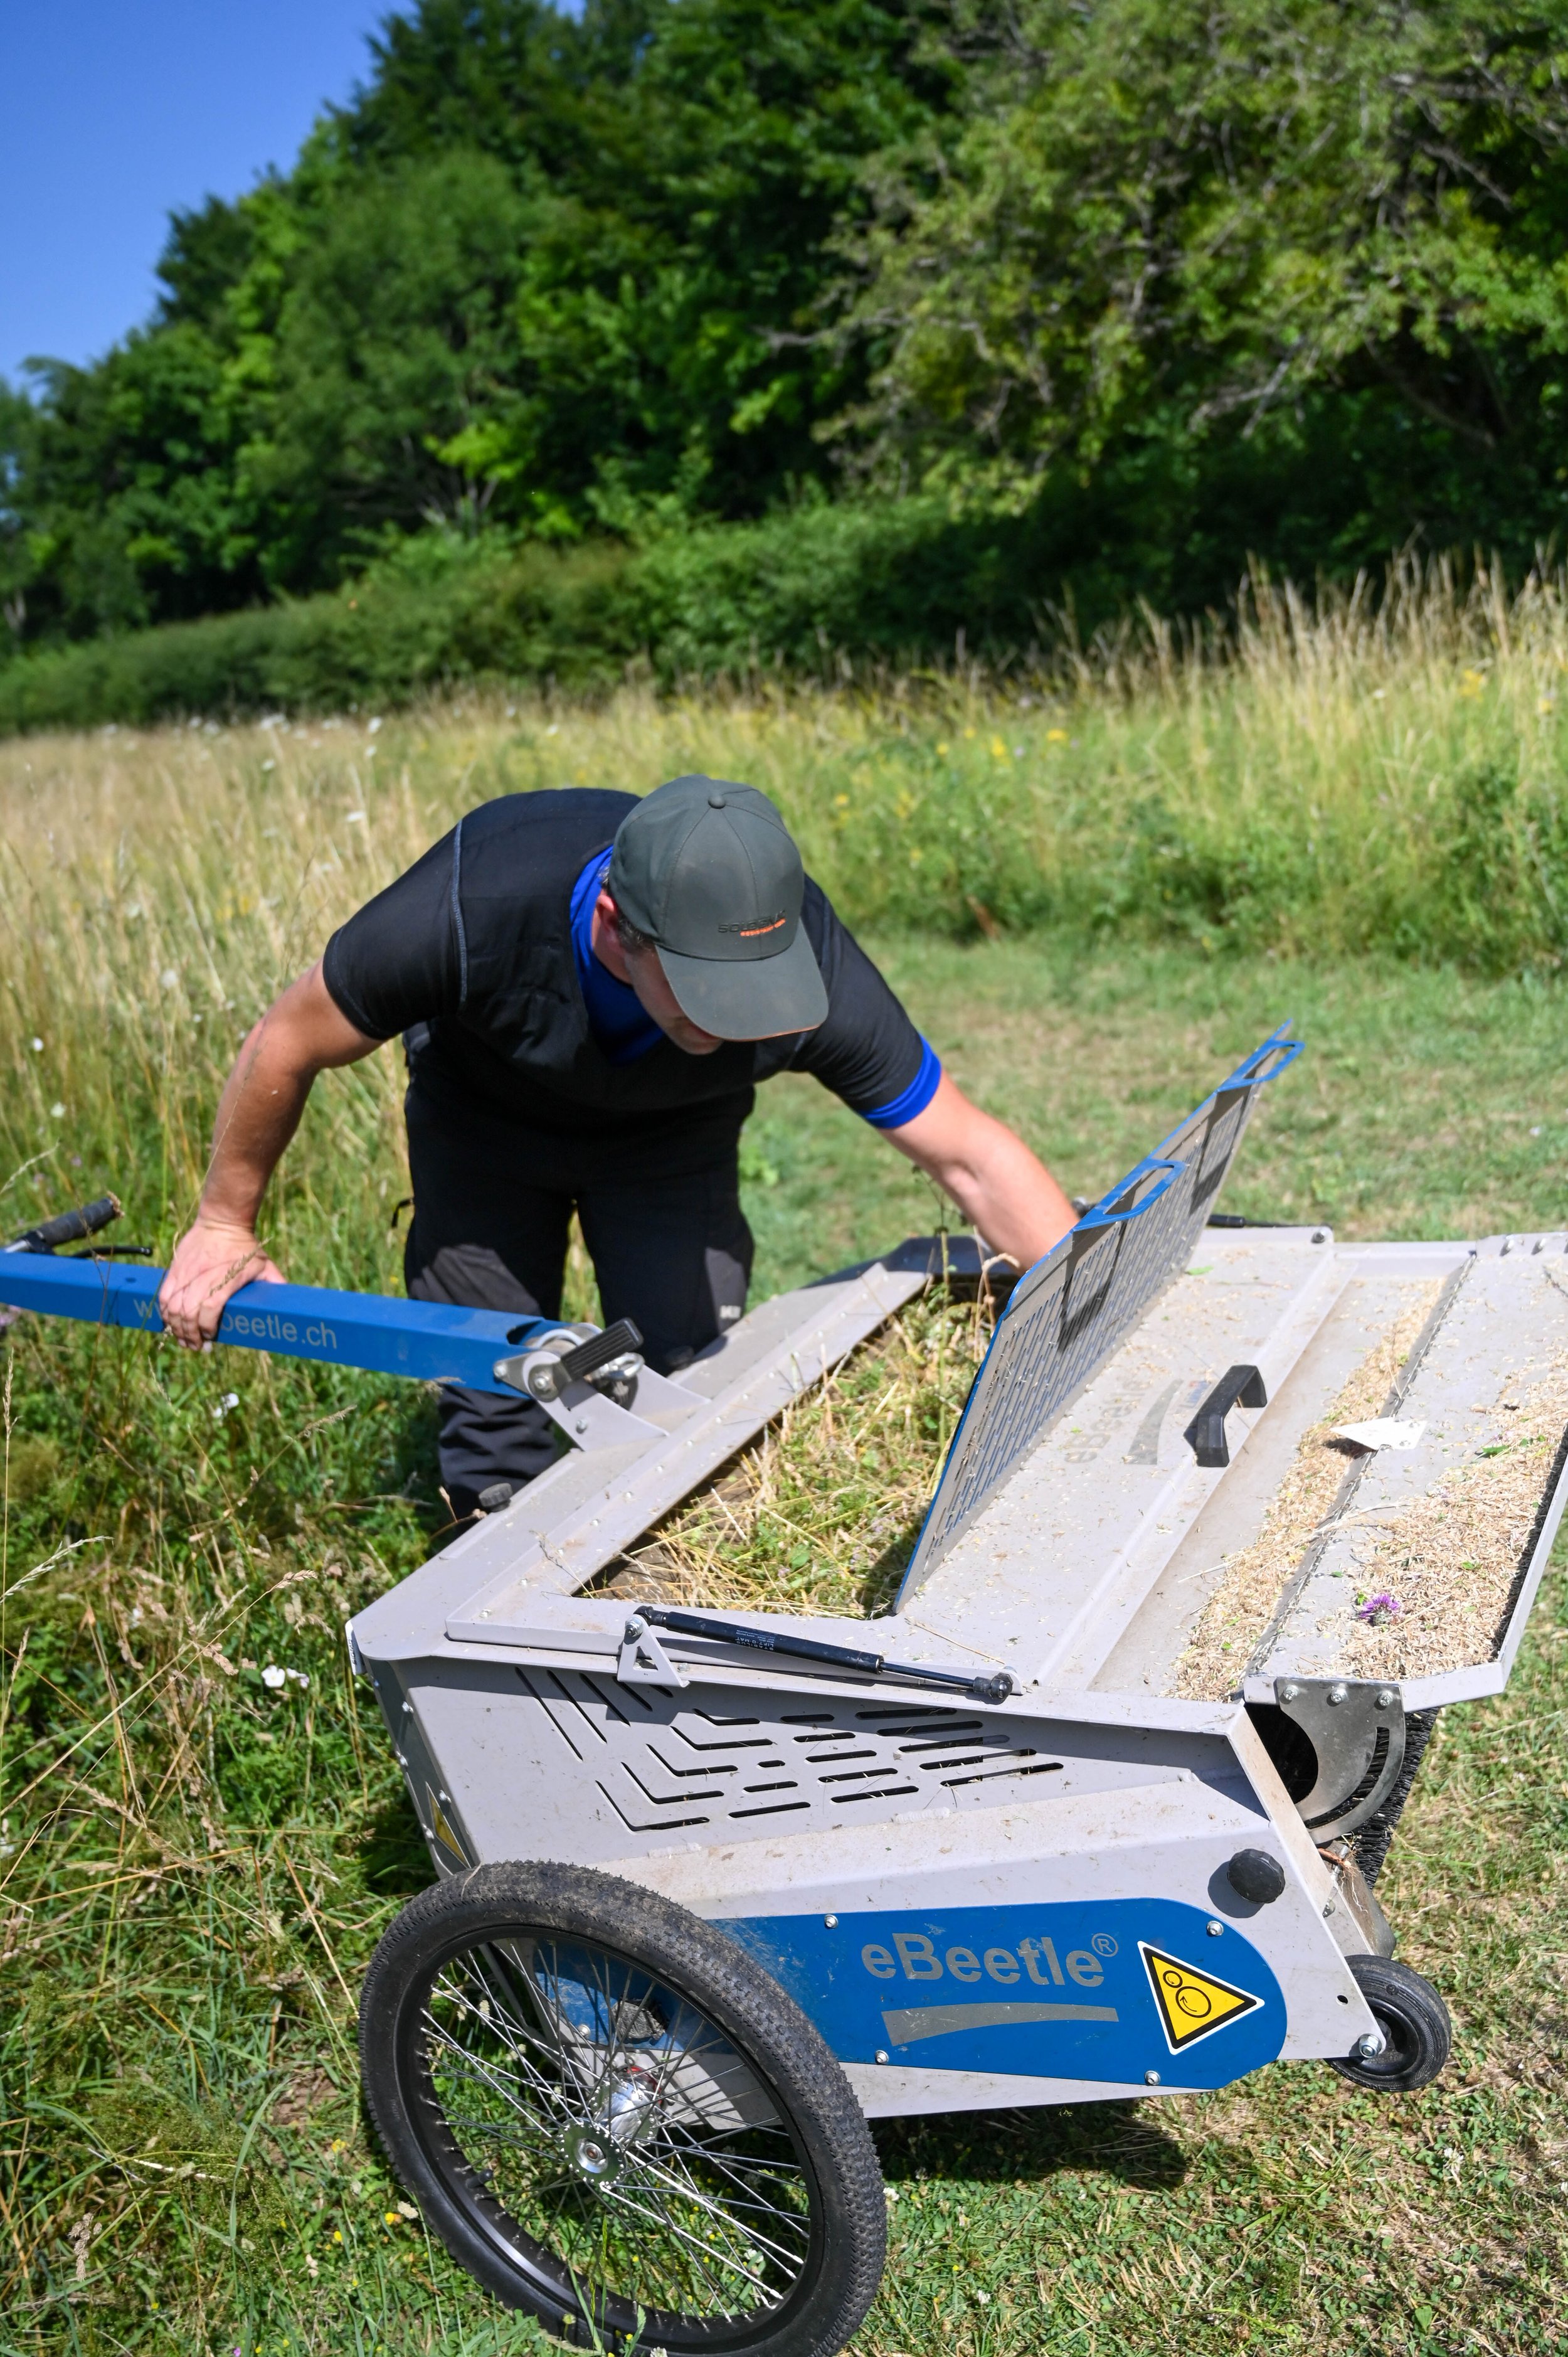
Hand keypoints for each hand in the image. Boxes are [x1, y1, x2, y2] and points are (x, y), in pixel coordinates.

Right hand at [159, 1217, 284, 1347]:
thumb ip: (274, 1284)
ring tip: (183, 1339)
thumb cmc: (246, 1246)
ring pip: (173, 1307)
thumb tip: (288, 1304)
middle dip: (189, 1335)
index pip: (209, 1308)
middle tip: (196, 1347)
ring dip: (176, 1327)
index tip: (211, 1338)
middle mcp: (203, 1277)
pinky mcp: (175, 1269)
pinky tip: (170, 1322)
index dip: (207, 1328)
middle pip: (188, 1313)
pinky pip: (164, 1295)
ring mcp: (186, 1273)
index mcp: (225, 1279)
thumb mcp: (264, 1265)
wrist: (222, 1221)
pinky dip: (164, 1312)